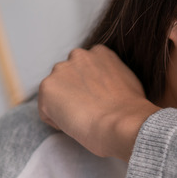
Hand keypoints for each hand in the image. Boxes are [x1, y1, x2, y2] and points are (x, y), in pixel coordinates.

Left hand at [38, 45, 159, 160]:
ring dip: (64, 107)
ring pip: (55, 94)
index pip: (85, 69)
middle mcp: (78, 55)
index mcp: (99, 52)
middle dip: (74, 93)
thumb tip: (106, 88)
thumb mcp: (127, 81)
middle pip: (68, 78)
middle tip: (89, 112)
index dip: (91, 89)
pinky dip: (57, 121)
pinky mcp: (46, 87)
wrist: (120, 123)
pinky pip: (46, 111)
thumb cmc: (130, 110)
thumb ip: (111, 76)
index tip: (98, 102)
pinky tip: (75, 125)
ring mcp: (60, 70)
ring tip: (83, 120)